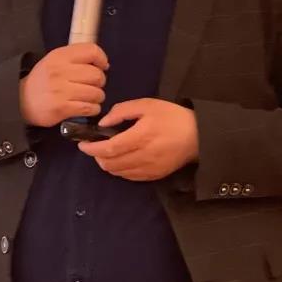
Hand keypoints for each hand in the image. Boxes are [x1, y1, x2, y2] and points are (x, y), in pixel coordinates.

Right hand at [19, 43, 107, 127]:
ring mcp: (61, 90)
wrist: (21, 100)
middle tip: (91, 86)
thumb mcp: (54, 61)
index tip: (101, 66)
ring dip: (96, 97)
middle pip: (97, 75)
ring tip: (87, 98)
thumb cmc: (43, 80)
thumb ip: (76, 58)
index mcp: (59, 56)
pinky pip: (90, 108)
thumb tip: (104, 64)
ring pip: (96, 93)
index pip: (92, 51)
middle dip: (99, 82)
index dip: (102, 59)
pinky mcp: (62, 108)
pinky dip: (92, 109)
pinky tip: (84, 107)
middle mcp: (61, 71)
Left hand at [77, 98, 198, 181]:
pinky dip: (119, 170)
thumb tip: (102, 123)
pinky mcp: (155, 175)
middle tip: (94, 146)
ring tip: (105, 152)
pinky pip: (130, 177)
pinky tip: (120, 159)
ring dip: (107, 164)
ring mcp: (150, 168)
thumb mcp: (146, 105)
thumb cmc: (171, 116)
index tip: (82, 144)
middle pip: (111, 164)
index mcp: (141, 136)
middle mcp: (144, 156)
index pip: (110, 148)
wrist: (198, 136)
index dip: (92, 149)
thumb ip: (122, 111)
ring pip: (118, 172)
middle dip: (97, 156)